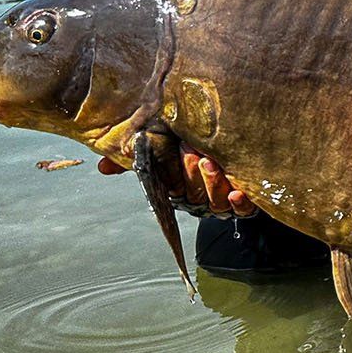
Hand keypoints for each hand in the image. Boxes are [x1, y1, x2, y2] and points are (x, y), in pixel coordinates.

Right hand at [97, 149, 256, 217]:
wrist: (238, 142)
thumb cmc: (195, 145)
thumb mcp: (166, 146)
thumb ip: (137, 157)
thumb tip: (102, 167)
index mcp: (181, 188)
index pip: (174, 189)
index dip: (174, 177)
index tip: (177, 154)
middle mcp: (201, 197)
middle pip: (195, 196)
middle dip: (193, 176)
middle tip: (193, 154)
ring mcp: (224, 200)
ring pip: (217, 202)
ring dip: (213, 185)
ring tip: (212, 164)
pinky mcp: (249, 201)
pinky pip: (244, 211)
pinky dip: (240, 203)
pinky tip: (237, 192)